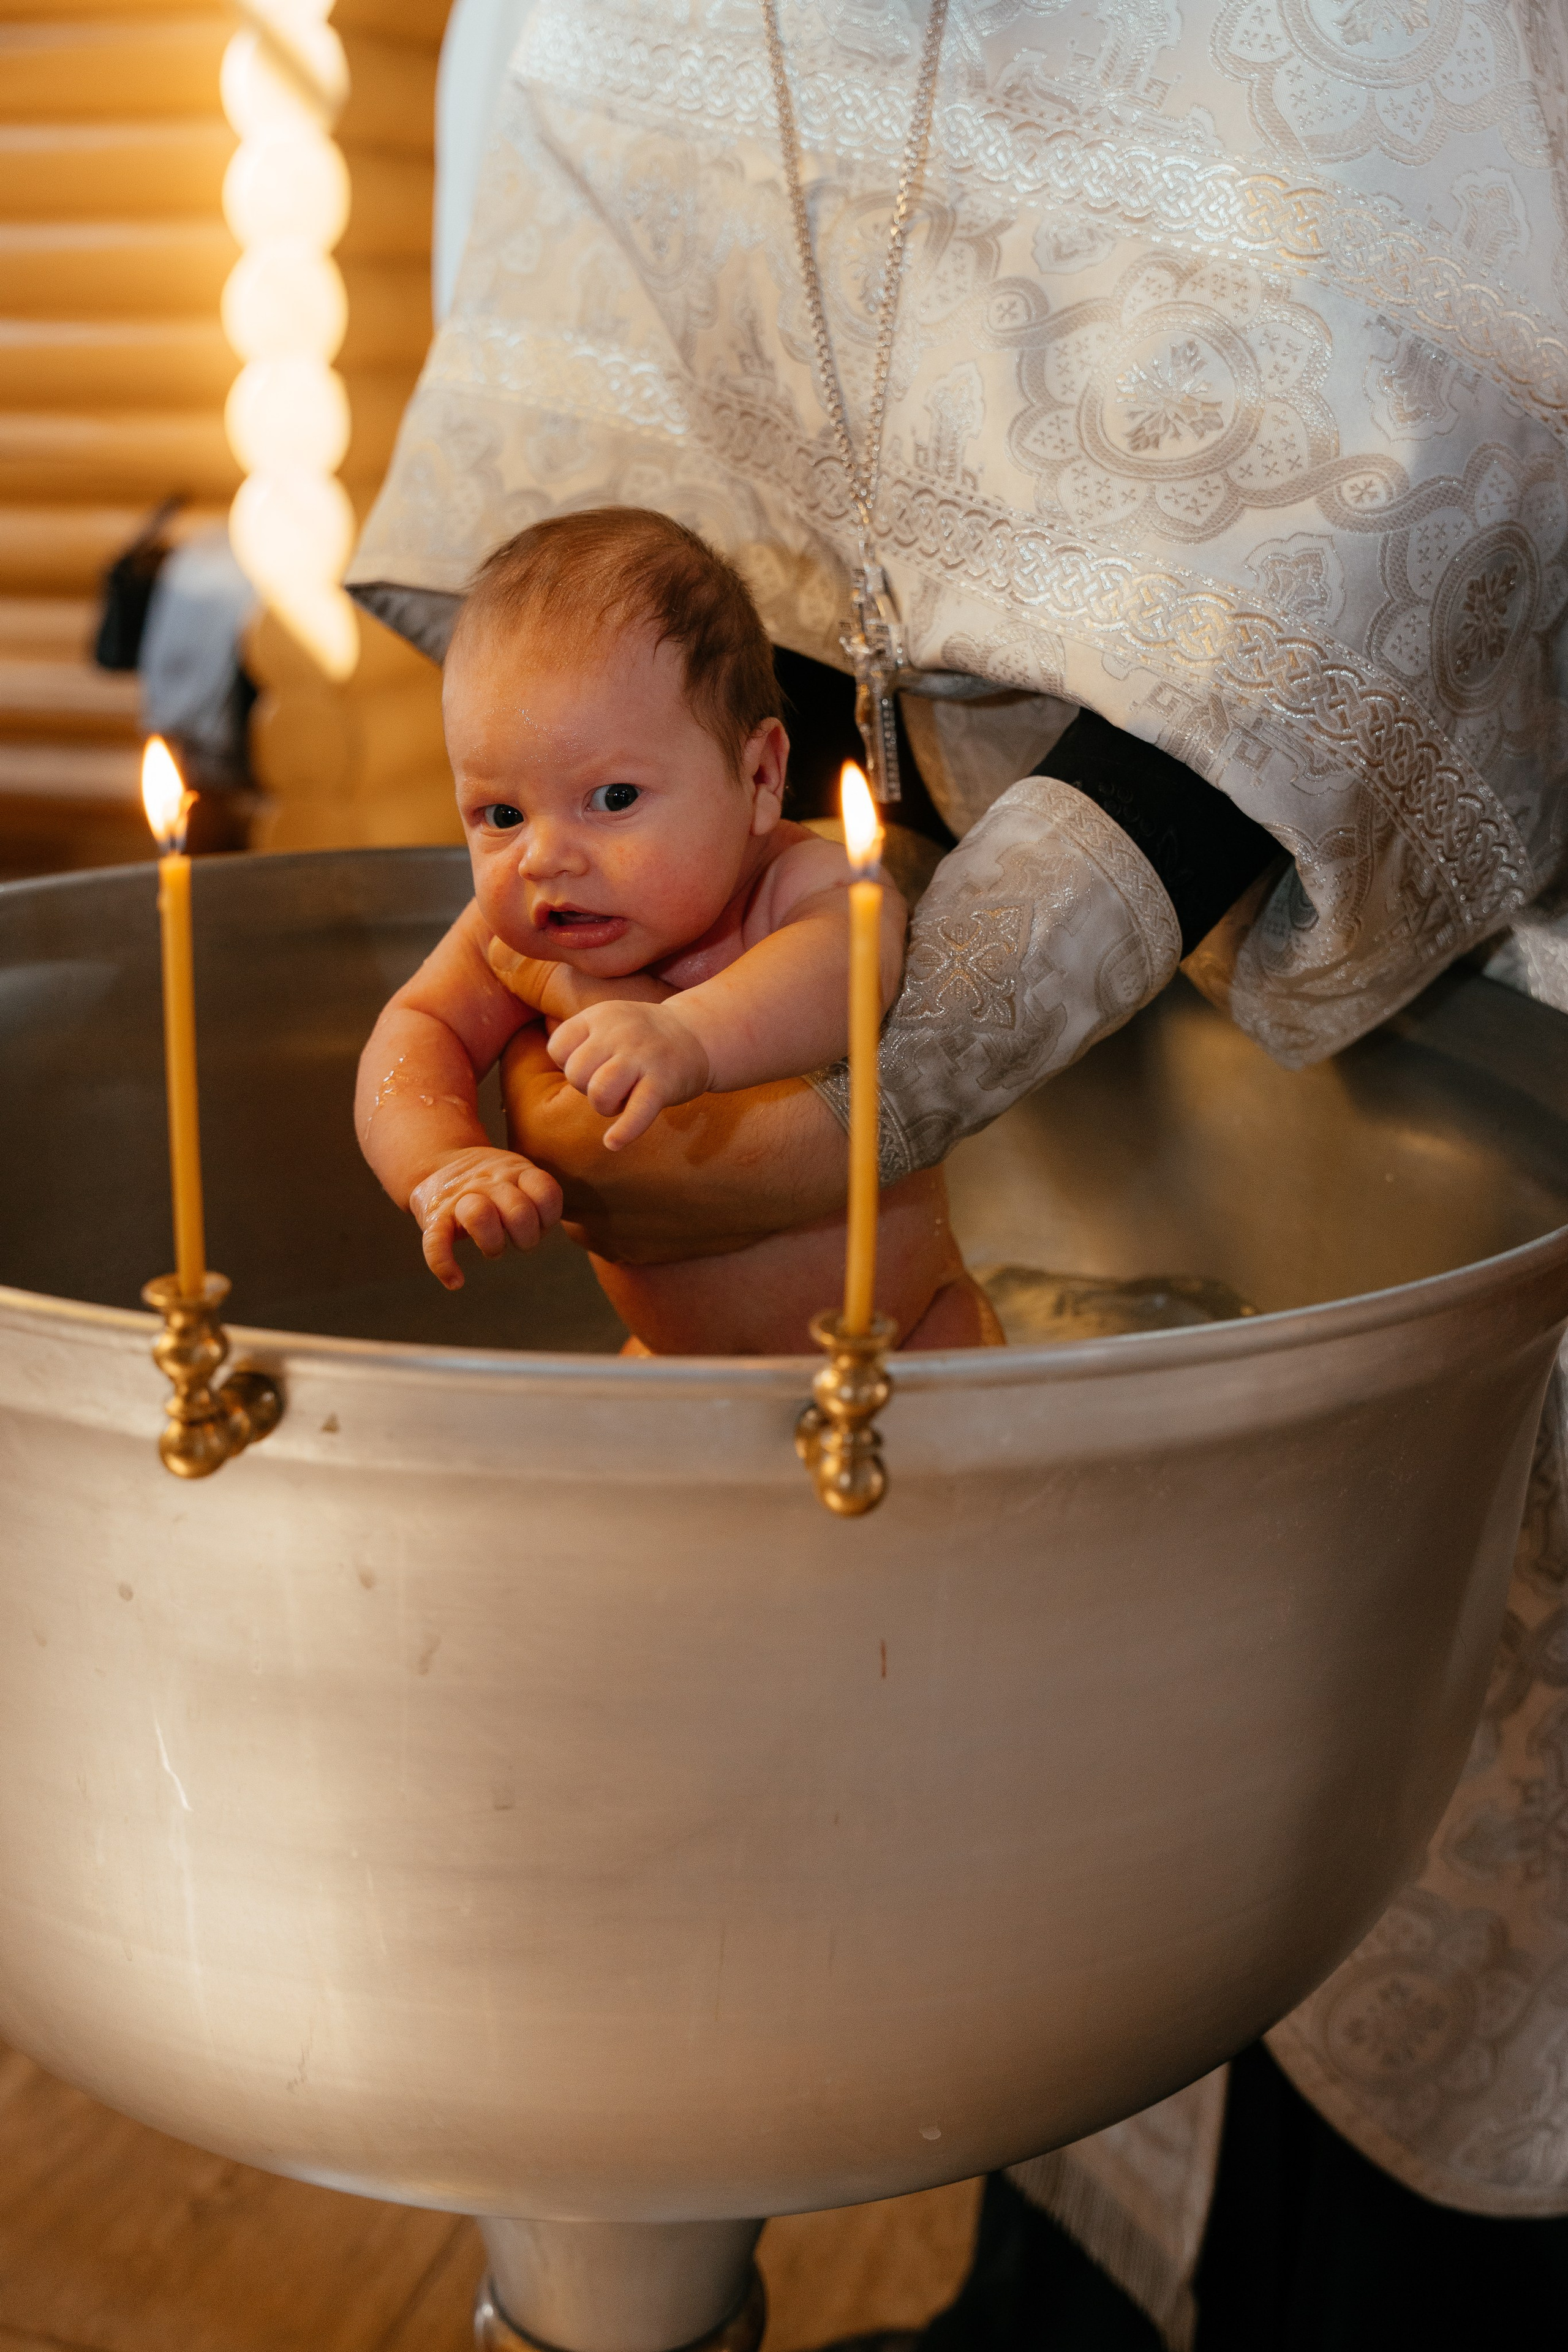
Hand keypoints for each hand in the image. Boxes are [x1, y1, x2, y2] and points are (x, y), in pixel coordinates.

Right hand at [407, 1147, 562, 1289]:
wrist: (436, 1165)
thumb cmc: (488, 1182)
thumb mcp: (515, 1173)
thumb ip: (536, 1192)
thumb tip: (548, 1221)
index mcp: (515, 1172)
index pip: (546, 1193)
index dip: (549, 1216)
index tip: (542, 1223)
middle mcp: (489, 1182)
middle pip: (518, 1211)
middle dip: (527, 1238)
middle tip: (521, 1242)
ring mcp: (460, 1198)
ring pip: (479, 1216)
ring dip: (492, 1244)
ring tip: (493, 1251)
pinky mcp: (435, 1215)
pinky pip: (436, 1241)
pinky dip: (444, 1265)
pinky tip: (456, 1282)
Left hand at [546, 1000, 711, 1149]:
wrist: (697, 1035)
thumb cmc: (643, 1039)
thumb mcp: (609, 1022)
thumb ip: (581, 1040)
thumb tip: (553, 1072)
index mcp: (599, 1016)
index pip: (558, 1047)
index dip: (569, 1065)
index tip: (592, 1067)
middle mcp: (619, 1032)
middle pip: (576, 1073)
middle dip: (586, 1088)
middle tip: (611, 1085)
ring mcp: (642, 1056)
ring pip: (599, 1092)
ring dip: (604, 1106)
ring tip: (621, 1101)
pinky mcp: (663, 1082)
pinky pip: (636, 1113)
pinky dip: (622, 1133)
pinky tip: (613, 1142)